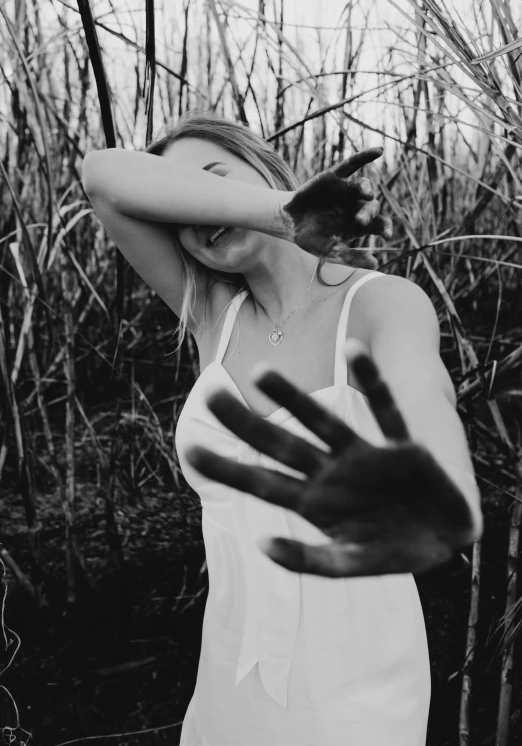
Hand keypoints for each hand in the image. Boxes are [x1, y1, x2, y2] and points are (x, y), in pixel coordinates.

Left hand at [185, 341, 477, 577]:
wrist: (445, 539)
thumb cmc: (393, 549)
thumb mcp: (352, 564)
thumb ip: (311, 562)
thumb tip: (261, 545)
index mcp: (316, 503)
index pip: (263, 483)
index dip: (228, 468)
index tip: (190, 450)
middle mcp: (333, 473)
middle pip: (282, 445)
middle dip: (246, 424)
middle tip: (209, 395)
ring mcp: (365, 457)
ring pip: (323, 422)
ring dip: (294, 400)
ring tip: (261, 372)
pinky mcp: (401, 448)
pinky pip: (387, 410)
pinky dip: (374, 382)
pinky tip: (356, 351)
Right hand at [279, 148, 392, 268]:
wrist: (290, 223)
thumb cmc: (313, 239)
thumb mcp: (331, 251)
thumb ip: (352, 257)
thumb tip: (376, 265)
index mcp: (360, 224)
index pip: (379, 224)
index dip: (385, 227)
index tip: (386, 235)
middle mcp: (357, 205)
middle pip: (371, 206)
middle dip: (369, 213)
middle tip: (361, 221)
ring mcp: (346, 190)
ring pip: (362, 186)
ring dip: (366, 188)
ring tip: (366, 193)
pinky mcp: (334, 177)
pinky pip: (351, 164)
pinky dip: (364, 156)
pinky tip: (379, 150)